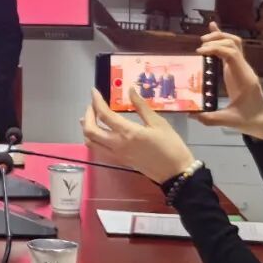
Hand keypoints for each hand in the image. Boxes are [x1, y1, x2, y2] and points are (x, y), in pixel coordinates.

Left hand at [81, 88, 195, 182]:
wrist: (176, 173)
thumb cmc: (171, 146)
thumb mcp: (158, 123)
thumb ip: (141, 106)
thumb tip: (130, 90)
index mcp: (128, 132)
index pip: (104, 115)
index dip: (96, 101)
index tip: (94, 91)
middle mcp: (117, 144)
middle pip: (90, 130)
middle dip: (87, 115)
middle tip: (93, 105)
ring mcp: (116, 154)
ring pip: (91, 142)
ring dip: (87, 128)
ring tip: (91, 117)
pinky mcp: (119, 161)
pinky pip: (98, 150)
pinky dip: (93, 139)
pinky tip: (99, 132)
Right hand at [192, 22, 262, 139]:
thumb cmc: (248, 121)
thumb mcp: (229, 121)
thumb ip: (210, 118)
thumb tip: (190, 113)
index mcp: (244, 79)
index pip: (232, 55)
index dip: (215, 48)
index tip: (199, 52)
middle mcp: (244, 70)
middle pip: (233, 44)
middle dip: (215, 41)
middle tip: (199, 49)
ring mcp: (242, 68)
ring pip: (234, 43)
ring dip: (219, 37)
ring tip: (203, 41)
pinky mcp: (238, 69)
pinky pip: (232, 49)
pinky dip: (222, 38)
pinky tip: (212, 28)